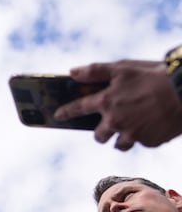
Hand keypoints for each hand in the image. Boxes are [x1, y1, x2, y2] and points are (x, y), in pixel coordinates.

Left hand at [53, 60, 181, 149]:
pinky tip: (152, 124)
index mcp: (106, 102)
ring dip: (122, 137)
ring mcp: (132, 134)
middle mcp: (115, 122)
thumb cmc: (154, 75)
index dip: (66, 111)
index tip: (58, 115)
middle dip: (101, 131)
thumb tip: (72, 73)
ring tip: (132, 126)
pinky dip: (144, 135)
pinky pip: (142, 142)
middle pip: (99, 136)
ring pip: (120, 144)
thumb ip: (95, 71)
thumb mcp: (122, 67)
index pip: (78, 108)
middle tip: (109, 124)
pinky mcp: (150, 142)